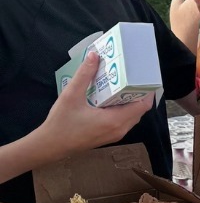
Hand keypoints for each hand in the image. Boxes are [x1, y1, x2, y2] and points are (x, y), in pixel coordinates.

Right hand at [39, 52, 155, 158]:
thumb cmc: (61, 123)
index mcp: (115, 120)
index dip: (147, 91)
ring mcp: (115, 135)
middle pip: (140, 110)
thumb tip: (94, 55)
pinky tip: (112, 99)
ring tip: (124, 85)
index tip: (144, 76)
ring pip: (132, 116)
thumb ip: (84, 75)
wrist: (49, 146)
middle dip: (139, 93)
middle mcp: (120, 129)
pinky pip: (124, 121)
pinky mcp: (109, 137)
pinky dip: (123, 110)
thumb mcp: (71, 96)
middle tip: (133, 77)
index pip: (143, 105)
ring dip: (131, 102)